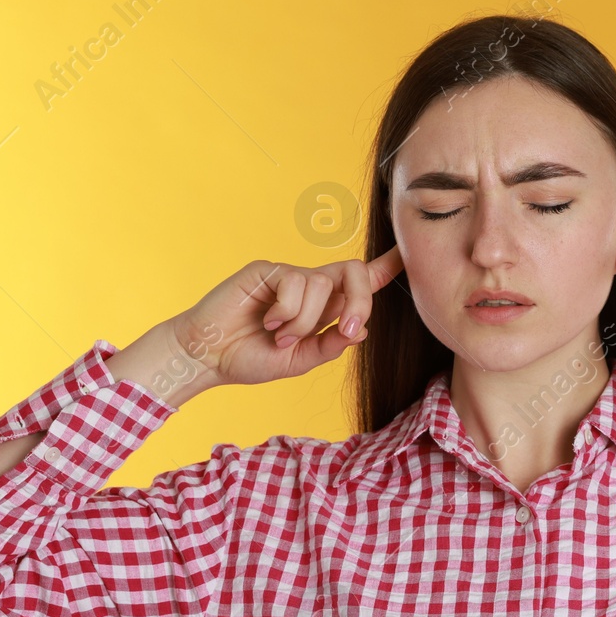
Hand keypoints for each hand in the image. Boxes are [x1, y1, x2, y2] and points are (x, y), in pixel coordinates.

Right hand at [169, 247, 405, 388]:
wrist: (209, 357)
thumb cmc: (250, 357)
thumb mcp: (300, 360)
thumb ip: (330, 345)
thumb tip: (361, 329)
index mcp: (322, 308)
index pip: (357, 282)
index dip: (383, 268)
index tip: (406, 256)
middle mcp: (309, 286)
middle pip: (352, 272)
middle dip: (360, 300)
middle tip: (347, 328)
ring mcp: (288, 275)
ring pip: (321, 285)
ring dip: (305, 321)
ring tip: (280, 336)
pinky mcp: (267, 270)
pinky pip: (296, 283)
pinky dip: (288, 311)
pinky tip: (268, 321)